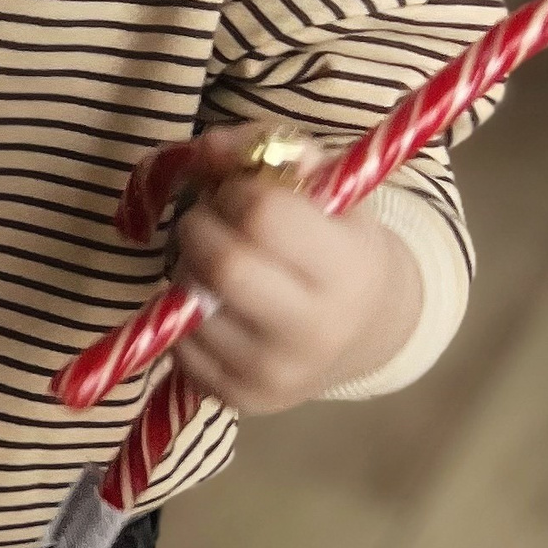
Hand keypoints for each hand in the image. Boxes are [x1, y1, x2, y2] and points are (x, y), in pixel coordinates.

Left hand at [161, 121, 421, 411]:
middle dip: (200, 228)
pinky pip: (180, 345)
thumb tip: (205, 149)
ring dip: (190, 270)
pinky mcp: (240, 400)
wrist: (367, 329)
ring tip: (218, 264)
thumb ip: (264, 146)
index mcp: (347, 268)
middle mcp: (316, 330)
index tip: (240, 194)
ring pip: (193, 304)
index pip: (262, 215)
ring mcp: (275, 373)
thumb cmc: (336, 239)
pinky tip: (216, 303)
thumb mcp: (322, 182)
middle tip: (210, 222)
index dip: (236, 192)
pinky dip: (184, 314)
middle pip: (222, 265)